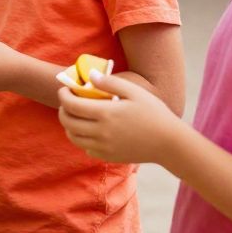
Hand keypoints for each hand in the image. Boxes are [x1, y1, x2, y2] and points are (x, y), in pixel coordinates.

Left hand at [57, 71, 183, 165]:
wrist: (169, 143)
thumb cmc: (154, 113)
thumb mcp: (134, 92)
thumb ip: (110, 82)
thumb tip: (90, 76)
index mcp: (106, 114)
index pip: (71, 105)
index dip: (63, 95)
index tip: (65, 88)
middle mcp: (100, 132)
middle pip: (68, 122)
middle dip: (62, 110)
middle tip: (67, 101)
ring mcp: (103, 147)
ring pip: (73, 138)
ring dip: (69, 125)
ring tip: (75, 115)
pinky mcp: (108, 156)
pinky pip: (85, 148)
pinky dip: (81, 138)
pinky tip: (90, 130)